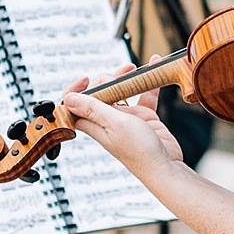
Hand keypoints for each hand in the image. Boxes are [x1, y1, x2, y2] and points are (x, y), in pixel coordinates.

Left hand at [62, 71, 181, 180]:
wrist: (165, 166)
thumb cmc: (139, 151)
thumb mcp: (114, 124)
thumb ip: (93, 109)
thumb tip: (69, 99)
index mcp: (95, 123)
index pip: (75, 105)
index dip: (76, 91)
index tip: (86, 80)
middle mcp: (108, 120)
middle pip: (100, 93)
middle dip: (107, 79)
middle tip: (118, 79)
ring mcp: (127, 118)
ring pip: (122, 92)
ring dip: (126, 78)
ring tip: (133, 70)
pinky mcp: (144, 117)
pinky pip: (145, 95)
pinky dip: (148, 82)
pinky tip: (154, 68)